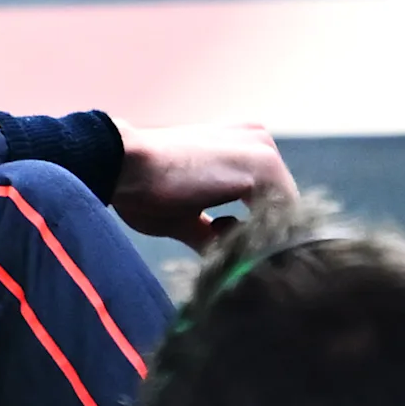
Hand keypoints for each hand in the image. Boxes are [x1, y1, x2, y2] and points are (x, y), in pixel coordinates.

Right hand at [113, 123, 295, 248]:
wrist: (119, 164)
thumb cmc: (140, 188)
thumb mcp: (183, 218)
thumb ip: (213, 234)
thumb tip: (228, 262)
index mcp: (238, 148)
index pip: (269, 202)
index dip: (257, 236)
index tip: (234, 259)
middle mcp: (258, 140)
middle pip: (281, 207)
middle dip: (263, 240)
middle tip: (237, 265)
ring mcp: (263, 150)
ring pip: (285, 213)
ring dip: (265, 243)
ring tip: (235, 261)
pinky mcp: (263, 165)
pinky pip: (282, 216)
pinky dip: (266, 242)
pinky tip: (239, 254)